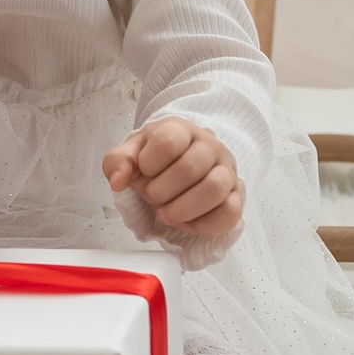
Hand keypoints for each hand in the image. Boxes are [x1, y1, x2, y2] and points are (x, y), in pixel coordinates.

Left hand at [102, 114, 243, 252]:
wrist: (184, 162)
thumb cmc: (156, 159)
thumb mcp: (132, 153)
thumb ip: (118, 162)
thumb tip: (117, 182)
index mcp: (181, 129)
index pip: (167, 142)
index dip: (148, 164)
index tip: (144, 171)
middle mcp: (209, 146)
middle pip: (190, 168)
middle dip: (161, 192)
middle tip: (152, 197)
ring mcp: (227, 170)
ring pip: (214, 189)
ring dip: (183, 210)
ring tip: (166, 214)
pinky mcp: (236, 195)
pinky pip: (230, 212)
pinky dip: (204, 225)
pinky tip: (187, 223)